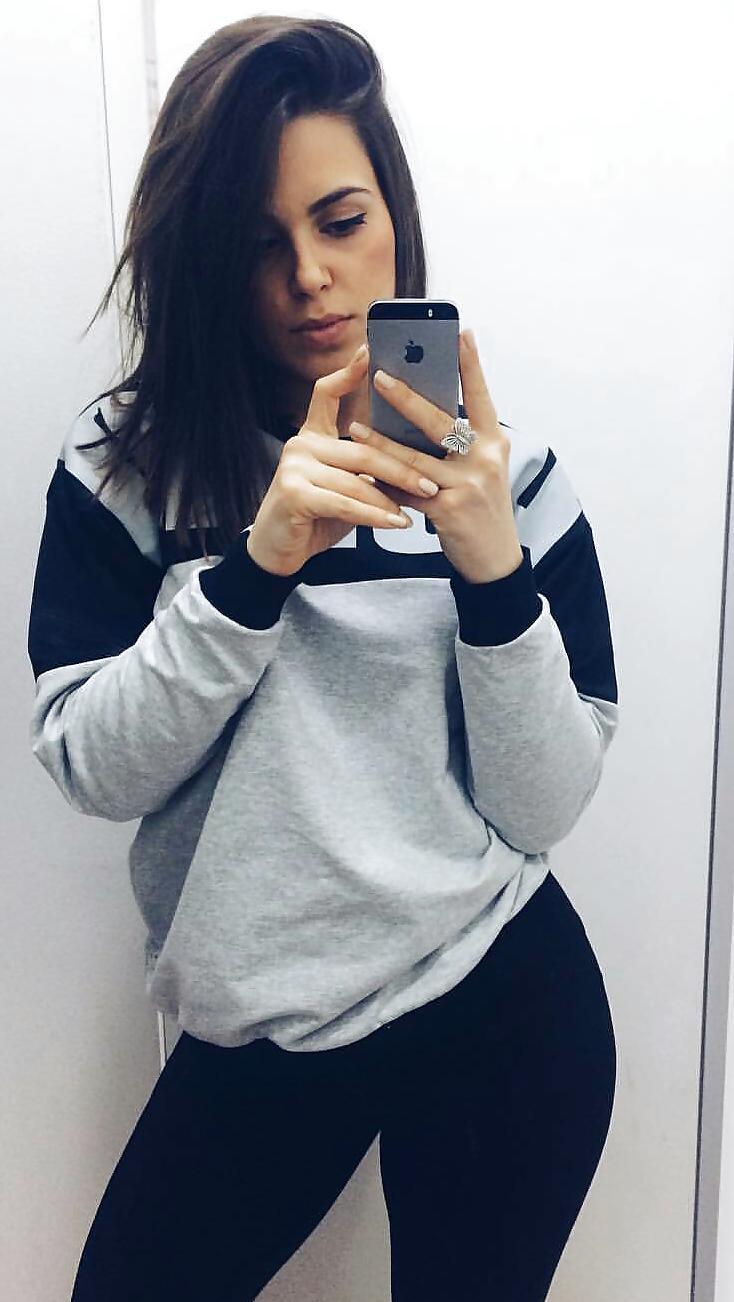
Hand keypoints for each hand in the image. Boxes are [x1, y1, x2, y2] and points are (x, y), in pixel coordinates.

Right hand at [247, 345, 444, 576]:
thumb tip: (414, 458)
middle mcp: (301, 444)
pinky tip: (395, 521)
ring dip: (391, 498)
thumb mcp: (345, 485)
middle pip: (361, 448)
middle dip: (401, 468)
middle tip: (432, 482)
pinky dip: (373, 515)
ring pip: (356, 479)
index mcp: (312, 435)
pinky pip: (344, 503)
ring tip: (418, 508)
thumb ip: (366, 467)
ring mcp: (294, 467)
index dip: (347, 372)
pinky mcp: (293, 493)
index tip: (369, 352)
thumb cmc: (316, 516)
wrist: (278, 550)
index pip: (326, 393)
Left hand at [349, 330, 523, 583]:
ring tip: (354, 429)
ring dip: (381, 444)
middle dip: (408, 398)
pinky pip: (407, 492)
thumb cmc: (482, 506)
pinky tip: (362, 475)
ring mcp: (468, 485)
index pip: (481, 395)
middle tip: (379, 376)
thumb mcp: (481, 467)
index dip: (471, 364)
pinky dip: (383, 484)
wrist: (495, 559)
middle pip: (441, 422)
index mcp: (493, 441)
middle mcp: (485, 458)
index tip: (461, 331)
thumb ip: (459, 441)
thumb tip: (421, 410)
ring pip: (415, 459)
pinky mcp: (450, 511)